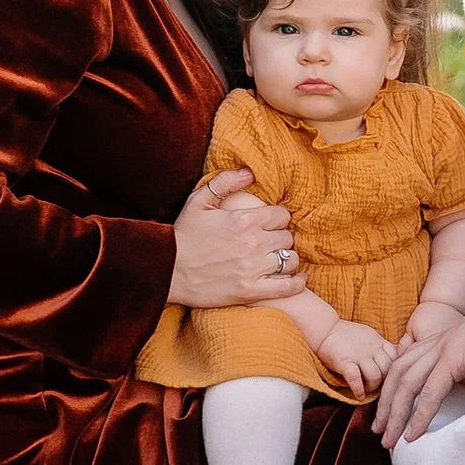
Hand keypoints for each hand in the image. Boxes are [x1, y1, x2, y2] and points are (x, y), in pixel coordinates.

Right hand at [168, 170, 305, 307]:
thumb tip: (250, 173)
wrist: (166, 271)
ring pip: (291, 260)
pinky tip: (298, 278)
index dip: (277, 218)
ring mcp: (253, 268)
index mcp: (243, 219)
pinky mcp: (251, 291)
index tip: (270, 224)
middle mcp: (252, 243)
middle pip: (287, 237)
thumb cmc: (183, 235)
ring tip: (278, 259)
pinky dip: (297, 282)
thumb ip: (225, 182)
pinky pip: (288, 287)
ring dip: (287, 259)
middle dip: (281, 238)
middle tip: (270, 243)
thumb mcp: (198, 201)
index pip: (281, 215)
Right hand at [316, 321, 396, 399]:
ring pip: (375, 375)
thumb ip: (382, 346)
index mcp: (378, 342)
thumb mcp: (370, 336)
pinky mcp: (344, 362)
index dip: (394, 368)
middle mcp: (371, 348)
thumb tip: (396, 354)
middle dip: (385, 380)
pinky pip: (355, 379)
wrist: (325, 329)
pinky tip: (359, 396)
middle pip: (387, 369)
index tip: (388, 375)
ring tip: (367, 390)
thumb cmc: (347, 334)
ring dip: (372, 387)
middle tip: (378, 385)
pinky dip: (358, 390)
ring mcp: (358, 355)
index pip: (396, 357)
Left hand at [375, 288, 464, 444]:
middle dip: (386, 405)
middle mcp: (439, 343)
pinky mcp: (457, 357)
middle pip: (399, 375)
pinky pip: (431, 390)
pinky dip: (419, 415)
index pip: (408, 366)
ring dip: (395, 416)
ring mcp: (445, 348)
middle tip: (379, 432)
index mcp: (446, 342)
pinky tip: (413, 434)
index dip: (395, 391)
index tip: (391, 415)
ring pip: (407, 385)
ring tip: (389, 441)